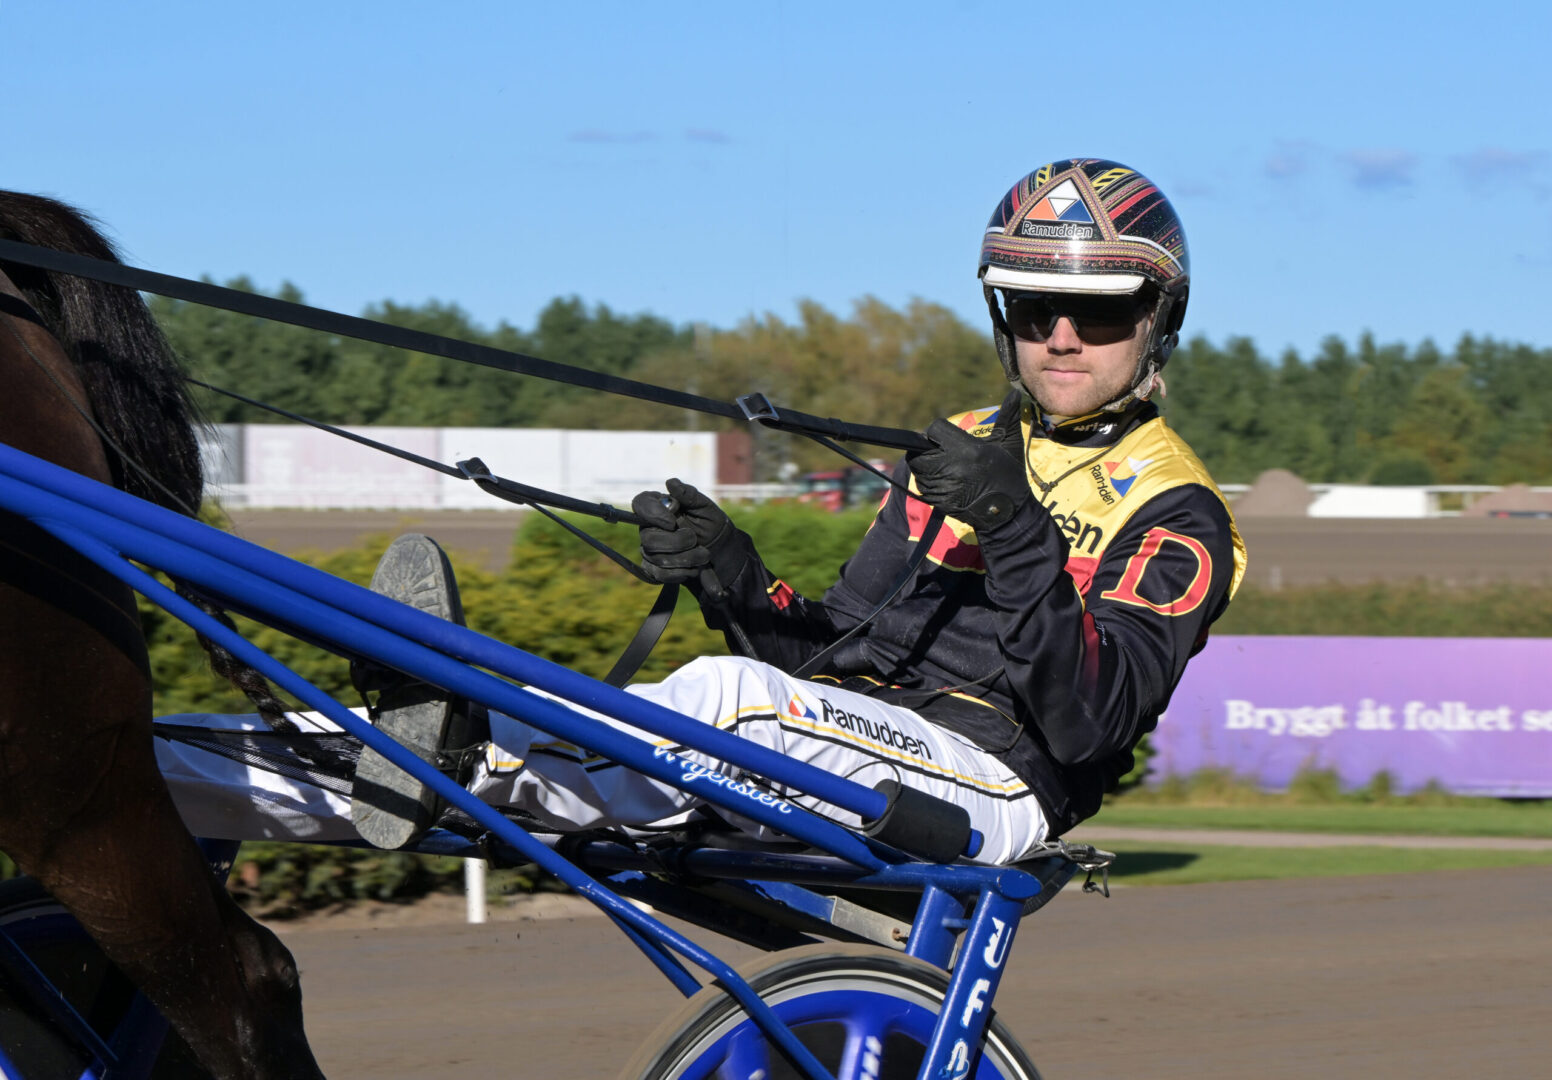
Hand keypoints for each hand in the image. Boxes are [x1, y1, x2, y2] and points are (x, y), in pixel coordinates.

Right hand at [632, 478, 736, 593]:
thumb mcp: (704, 506)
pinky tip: (694, 568)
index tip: (672, 521)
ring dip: (685, 558)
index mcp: (658, 506)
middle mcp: (649, 528)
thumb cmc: (709, 523)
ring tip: (704, 555)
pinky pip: (659, 575)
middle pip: (647, 538)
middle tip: (695, 540)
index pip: (639, 504)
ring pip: (655, 558)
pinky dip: (680, 573)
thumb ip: (688, 495)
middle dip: (676, 542)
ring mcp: (649, 549)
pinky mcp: (654, 569)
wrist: (719, 549)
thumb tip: (671, 482)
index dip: (652, 513)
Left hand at [904, 405, 1028, 531]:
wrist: (1008, 513)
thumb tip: (1014, 393)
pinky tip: (944, 482)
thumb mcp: (1010, 444)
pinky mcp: (940, 501)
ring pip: (919, 469)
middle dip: (925, 449)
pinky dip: (929, 483)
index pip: (934, 429)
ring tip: (942, 466)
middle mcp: (952, 467)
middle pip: (919, 450)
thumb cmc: (1009, 475)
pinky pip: (923, 487)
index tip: (945, 437)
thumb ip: (1008, 417)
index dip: (937, 432)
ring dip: (925, 466)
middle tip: (937, 451)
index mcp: (968, 449)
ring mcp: (944, 486)